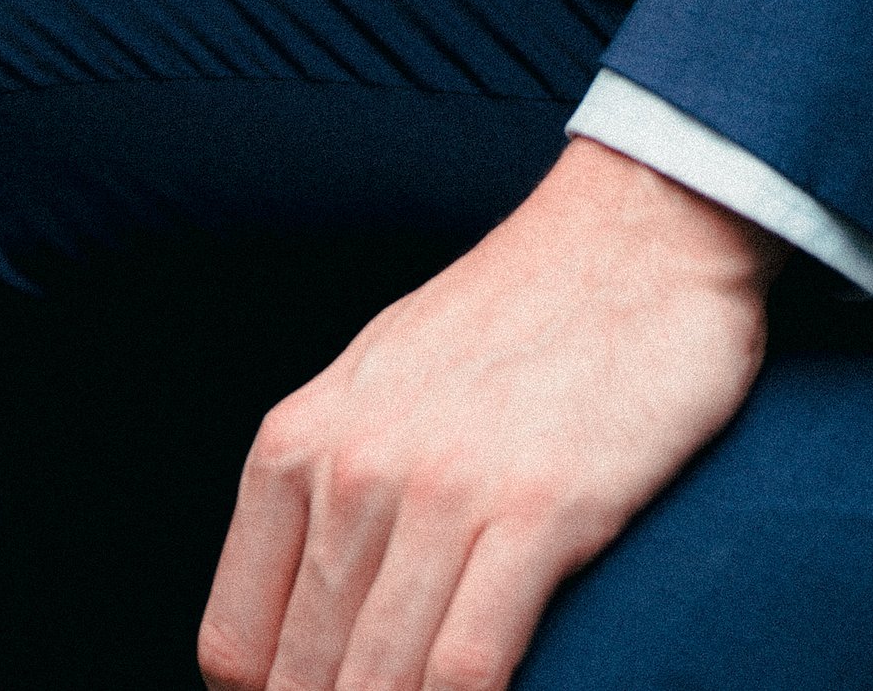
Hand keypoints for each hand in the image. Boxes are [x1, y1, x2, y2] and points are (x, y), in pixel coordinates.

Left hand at [199, 140, 780, 690]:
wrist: (635, 228)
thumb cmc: (516, 317)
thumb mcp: (379, 386)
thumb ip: (330, 495)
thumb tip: (302, 632)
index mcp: (297, 444)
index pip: (236, 650)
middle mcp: (351, 469)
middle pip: (308, 683)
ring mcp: (442, 490)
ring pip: (380, 687)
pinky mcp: (538, 508)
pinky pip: (470, 667)